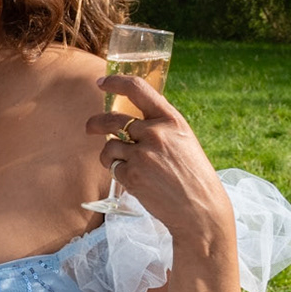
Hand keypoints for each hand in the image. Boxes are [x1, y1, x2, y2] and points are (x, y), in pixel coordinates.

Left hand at [86, 73, 233, 236]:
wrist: (200, 209)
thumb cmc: (193, 175)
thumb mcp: (182, 140)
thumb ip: (159, 127)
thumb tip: (129, 119)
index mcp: (171, 120)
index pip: (138, 89)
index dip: (115, 82)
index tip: (101, 82)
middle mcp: (155, 133)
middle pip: (112, 119)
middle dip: (95, 123)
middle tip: (90, 128)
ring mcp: (142, 154)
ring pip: (109, 147)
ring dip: (109, 155)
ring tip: (123, 165)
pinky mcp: (132, 175)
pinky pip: (114, 168)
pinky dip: (119, 173)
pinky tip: (136, 181)